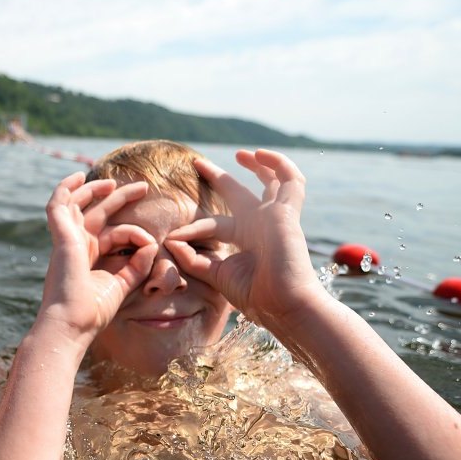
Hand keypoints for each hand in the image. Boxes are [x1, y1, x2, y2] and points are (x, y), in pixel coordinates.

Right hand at [37, 173, 156, 345]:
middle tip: (143, 187)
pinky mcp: (62, 237)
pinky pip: (58, 206)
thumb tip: (152, 244)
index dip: (135, 233)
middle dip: (118, 197)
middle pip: (96, 213)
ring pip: (76, 204)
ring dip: (93, 189)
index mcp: (89, 257)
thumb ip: (137, 265)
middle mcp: (77, 246)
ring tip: (112, 181)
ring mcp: (67, 240)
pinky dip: (65, 189)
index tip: (151, 243)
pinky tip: (77, 177)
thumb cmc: (94, 312)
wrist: (73, 324)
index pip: (114, 233)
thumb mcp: (123, 285)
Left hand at [165, 149, 326, 329]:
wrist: (284, 305)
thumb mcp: (217, 274)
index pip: (215, 223)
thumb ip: (193, 259)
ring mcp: (275, 217)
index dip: (192, 226)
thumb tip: (170, 241)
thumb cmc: (256, 296)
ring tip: (242, 154)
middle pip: (240, 194)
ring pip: (273, 181)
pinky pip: (290, 179)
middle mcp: (260, 225)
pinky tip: (259, 155)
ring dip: (259, 165)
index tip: (171, 236)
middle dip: (220, 178)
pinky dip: (278, 163)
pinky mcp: (287, 212)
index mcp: (245, 240)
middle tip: (198, 164)